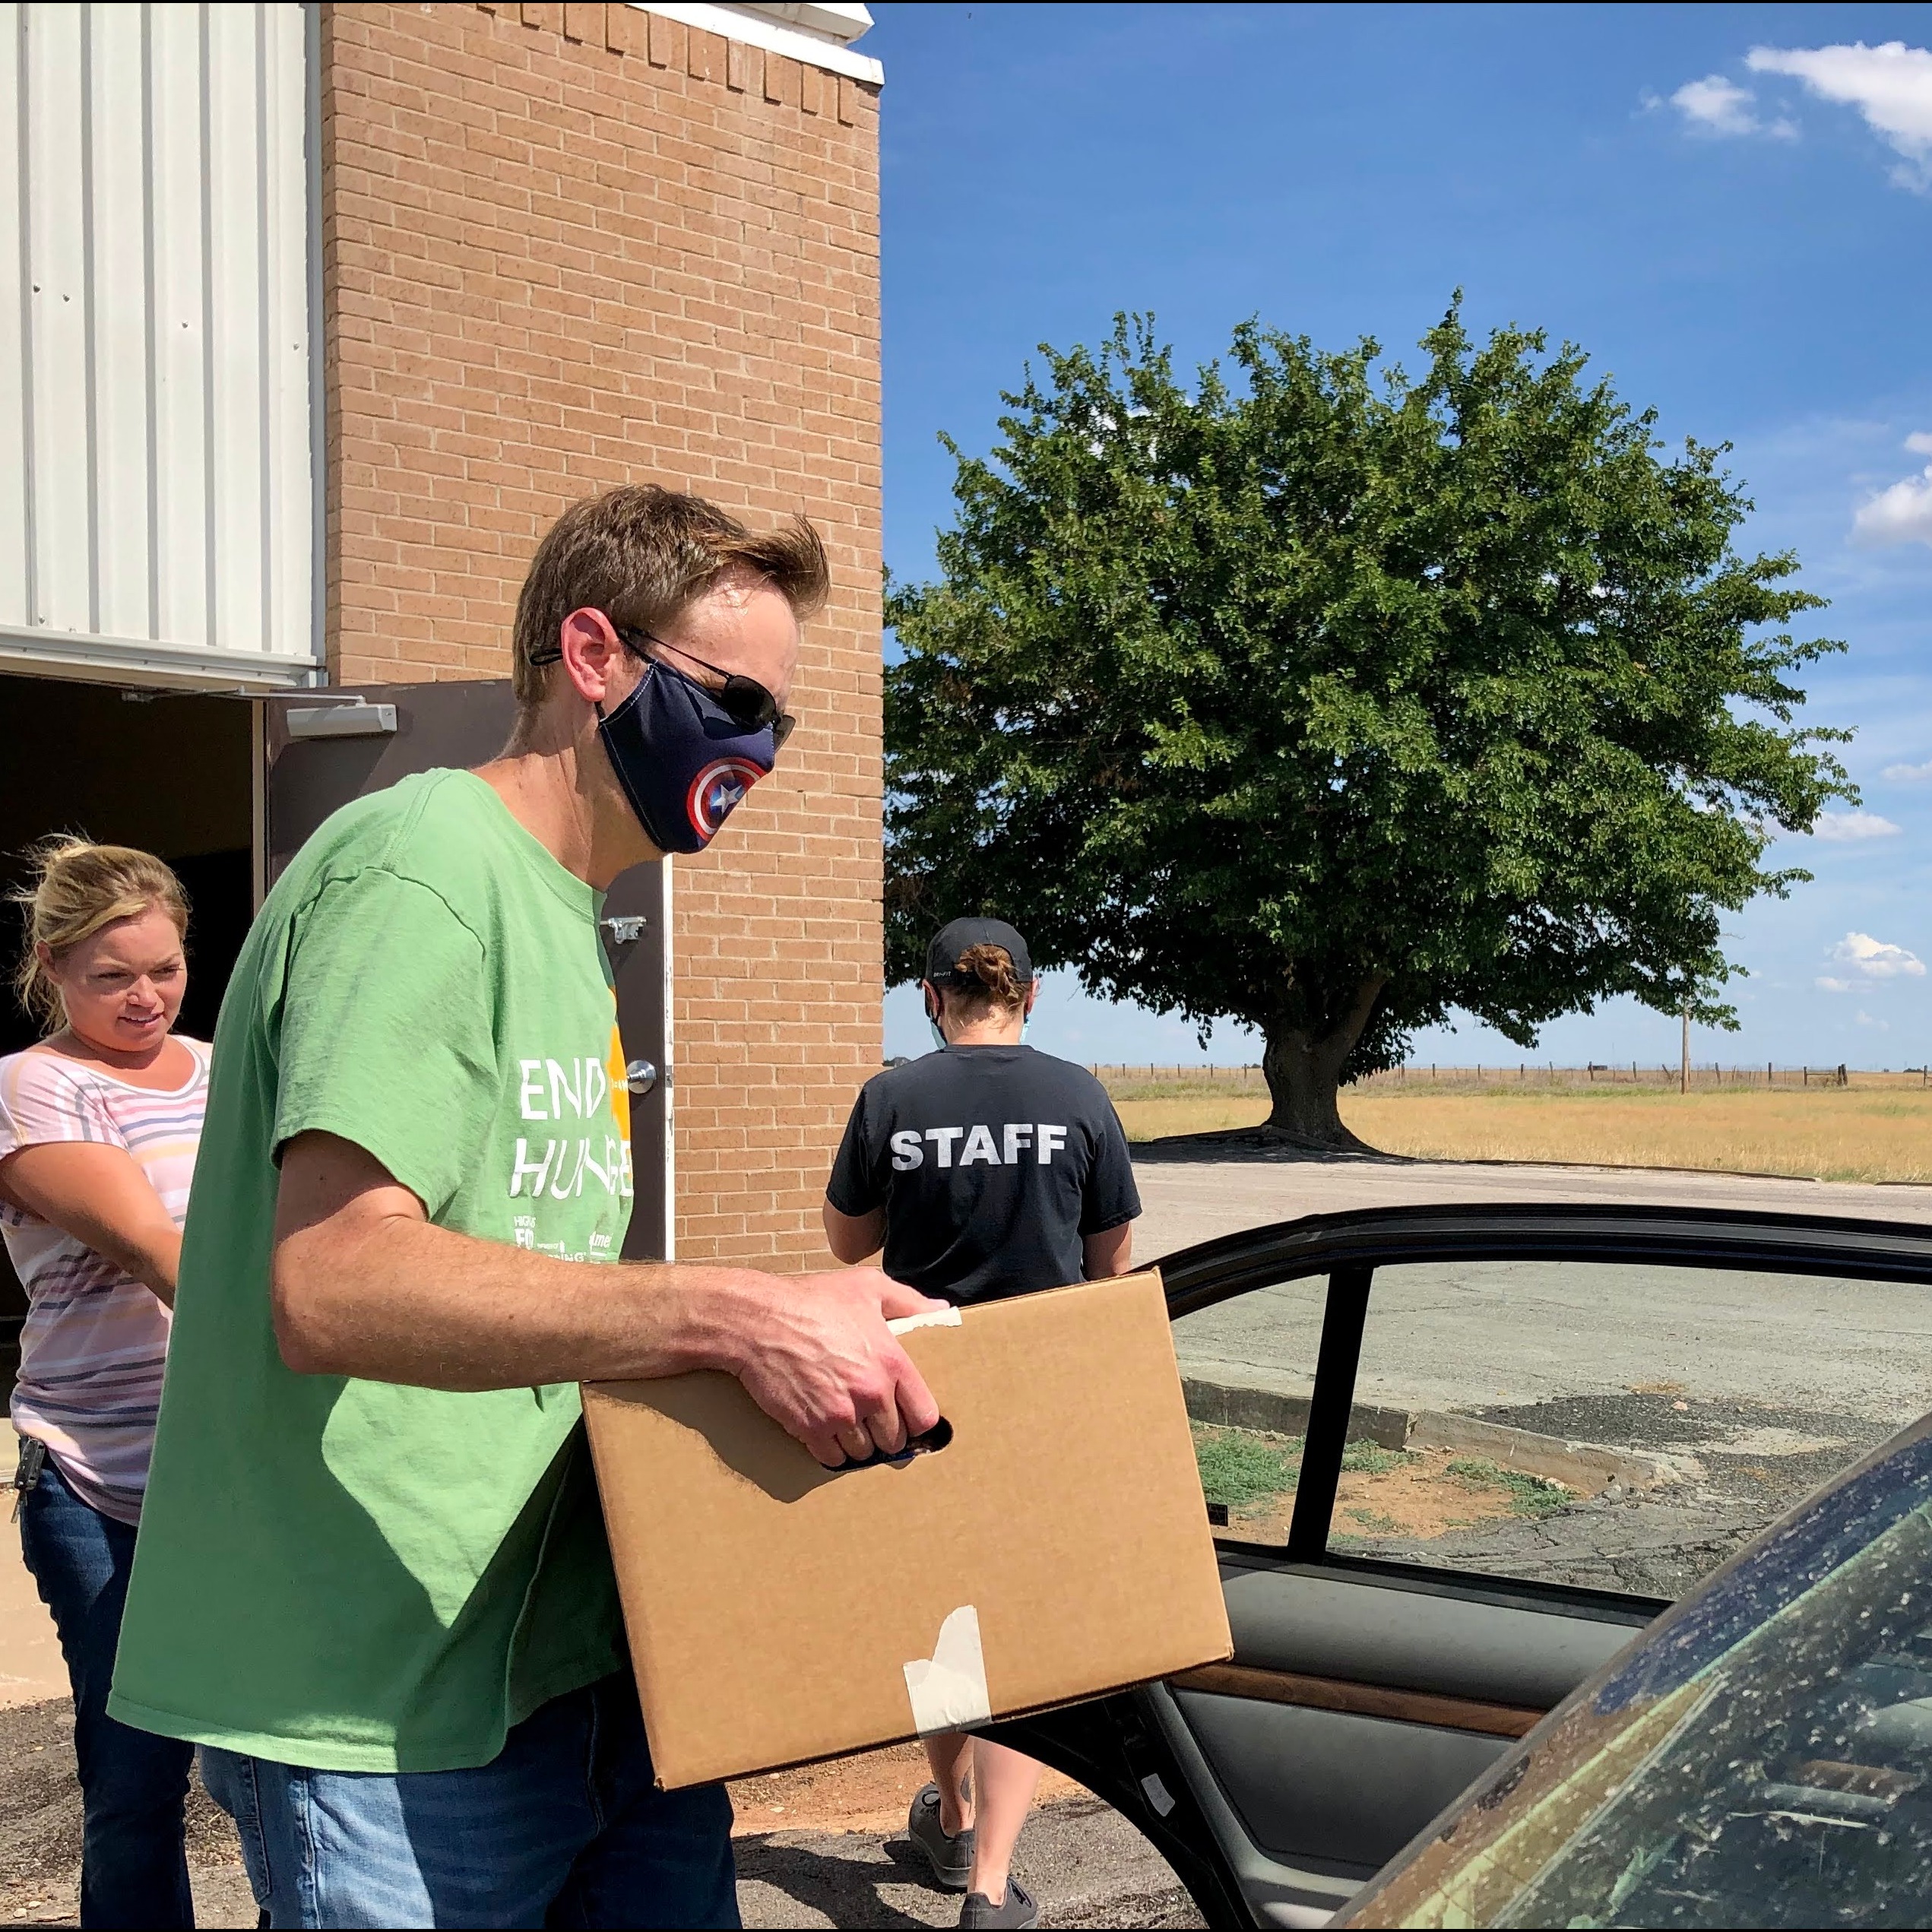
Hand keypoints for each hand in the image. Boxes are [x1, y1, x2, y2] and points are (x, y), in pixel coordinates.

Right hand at [730, 1269, 945, 1467]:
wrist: (758, 1320)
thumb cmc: (812, 1300)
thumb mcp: (868, 1287)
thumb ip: (910, 1302)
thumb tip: (943, 1311)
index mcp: (892, 1362)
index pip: (925, 1416)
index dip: (917, 1421)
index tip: (907, 1417)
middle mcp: (871, 1394)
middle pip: (894, 1440)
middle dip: (886, 1433)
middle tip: (872, 1421)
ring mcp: (840, 1415)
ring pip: (864, 1452)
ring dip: (859, 1444)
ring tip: (848, 1425)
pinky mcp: (810, 1429)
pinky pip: (833, 1459)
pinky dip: (831, 1451)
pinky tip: (826, 1432)